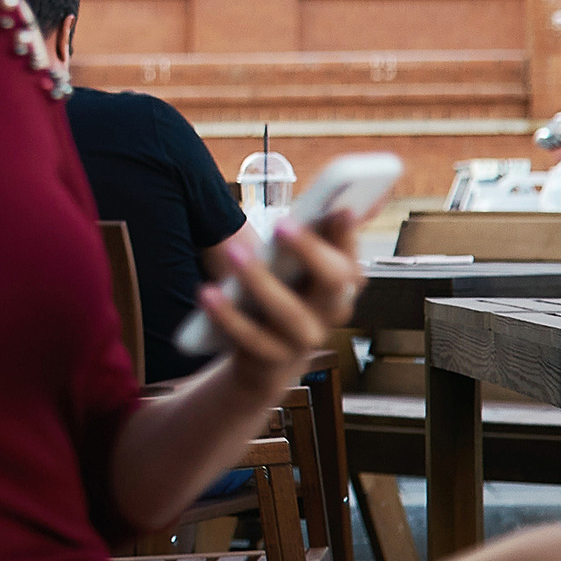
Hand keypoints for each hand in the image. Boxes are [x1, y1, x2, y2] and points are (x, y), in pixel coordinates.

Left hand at [200, 215, 363, 396]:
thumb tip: (342, 199)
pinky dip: (228, 315)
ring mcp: (305, 339)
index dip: (349, 235)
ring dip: (260, 280)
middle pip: (333, 281)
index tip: (340, 208)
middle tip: (281, 222)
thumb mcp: (300, 267)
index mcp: (343, 283)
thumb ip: (318, 234)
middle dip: (310, 250)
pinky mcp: (273, 359)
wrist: (270, 361)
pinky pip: (250, 338)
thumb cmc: (287, 296)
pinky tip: (207, 292)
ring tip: (233, 251)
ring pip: (289, 311)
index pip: (354, 253)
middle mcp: (332, 311)